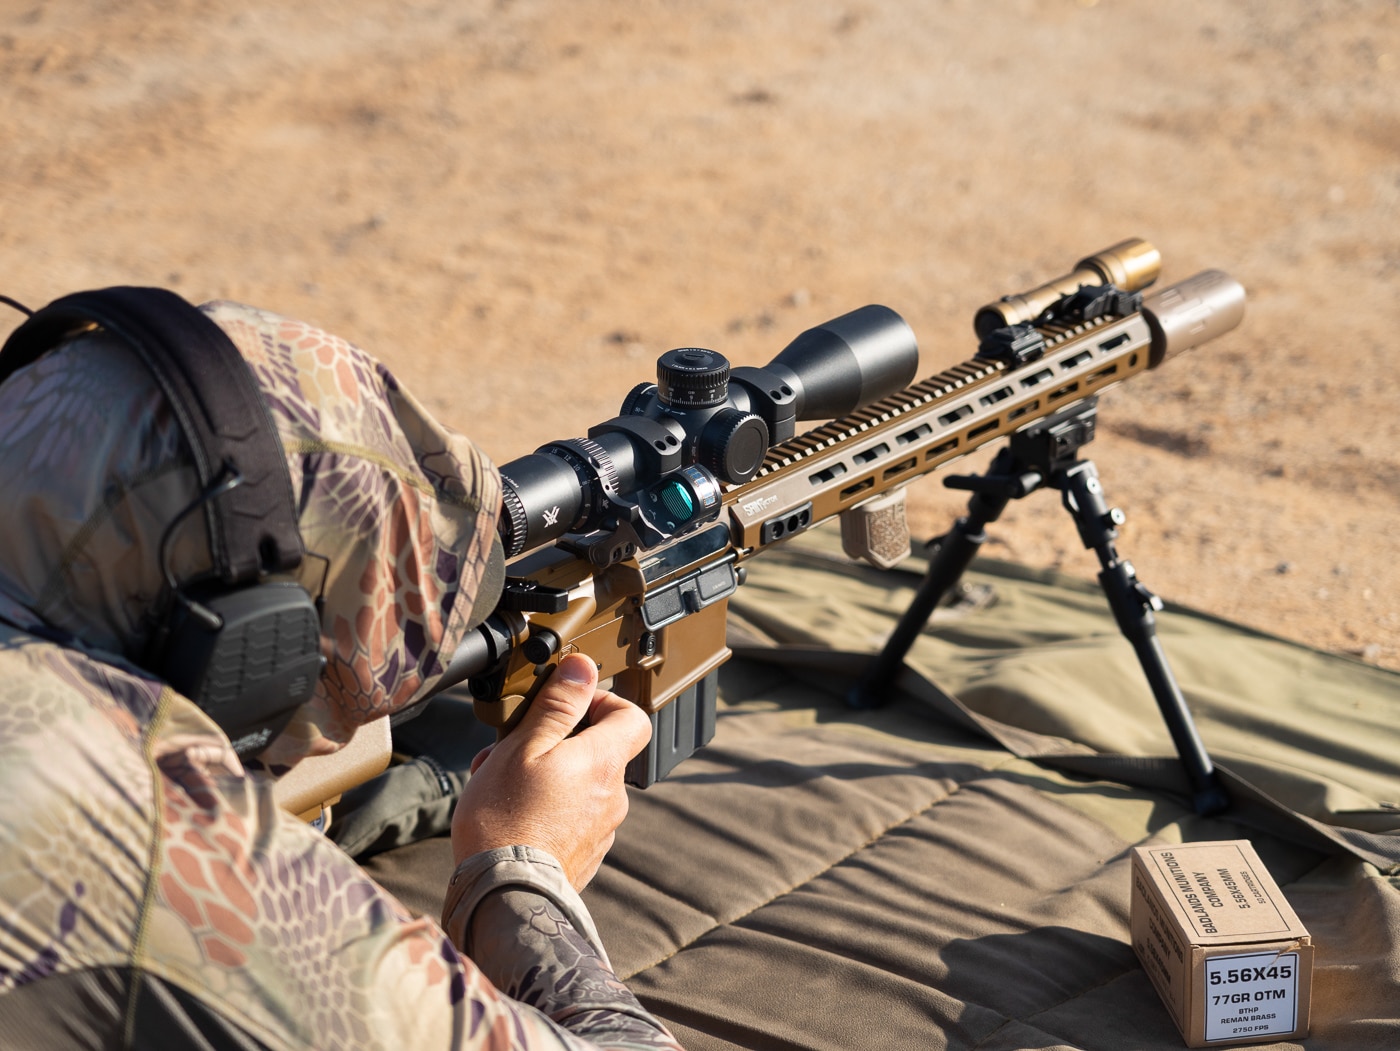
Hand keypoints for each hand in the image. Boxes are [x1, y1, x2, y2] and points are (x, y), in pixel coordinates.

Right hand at [450, 653, 651, 889]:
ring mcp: (601, 827)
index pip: (633, 715)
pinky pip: (572, 815)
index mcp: (604, 762)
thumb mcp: (524, 746)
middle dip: (557, 740)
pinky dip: (547, 806)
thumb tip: (583, 668)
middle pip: (599, 750)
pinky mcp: (585, 853)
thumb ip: (558, 705)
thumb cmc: (506, 819)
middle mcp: (613, 795)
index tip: (567, 705)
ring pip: (579, 783)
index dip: (603, 702)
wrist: (504, 896)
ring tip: (500, 782)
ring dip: (546, 774)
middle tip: (516, 746)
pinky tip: (511, 812)